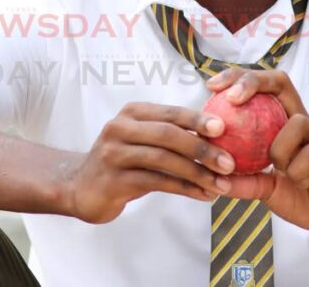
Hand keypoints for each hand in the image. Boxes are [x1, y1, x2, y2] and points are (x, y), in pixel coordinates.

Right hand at [66, 101, 236, 223]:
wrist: (80, 187)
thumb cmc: (122, 161)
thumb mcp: (142, 138)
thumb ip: (171, 133)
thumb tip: (217, 133)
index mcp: (132, 113)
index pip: (170, 113)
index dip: (198, 119)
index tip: (223, 129)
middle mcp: (120, 128)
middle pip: (168, 135)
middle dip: (202, 148)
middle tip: (229, 163)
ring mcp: (114, 154)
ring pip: (163, 160)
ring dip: (197, 173)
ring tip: (221, 185)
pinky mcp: (114, 180)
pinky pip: (156, 182)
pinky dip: (184, 189)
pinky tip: (202, 195)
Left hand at [205, 69, 308, 241]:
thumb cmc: (303, 196)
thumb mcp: (266, 189)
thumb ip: (244, 181)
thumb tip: (214, 179)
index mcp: (284, 124)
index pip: (264, 87)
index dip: (239, 79)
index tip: (212, 86)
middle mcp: (302, 124)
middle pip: (281, 82)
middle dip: (253, 81)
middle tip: (231, 98)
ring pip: (298, 121)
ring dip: (278, 147)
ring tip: (277, 168)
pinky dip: (296, 168)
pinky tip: (295, 180)